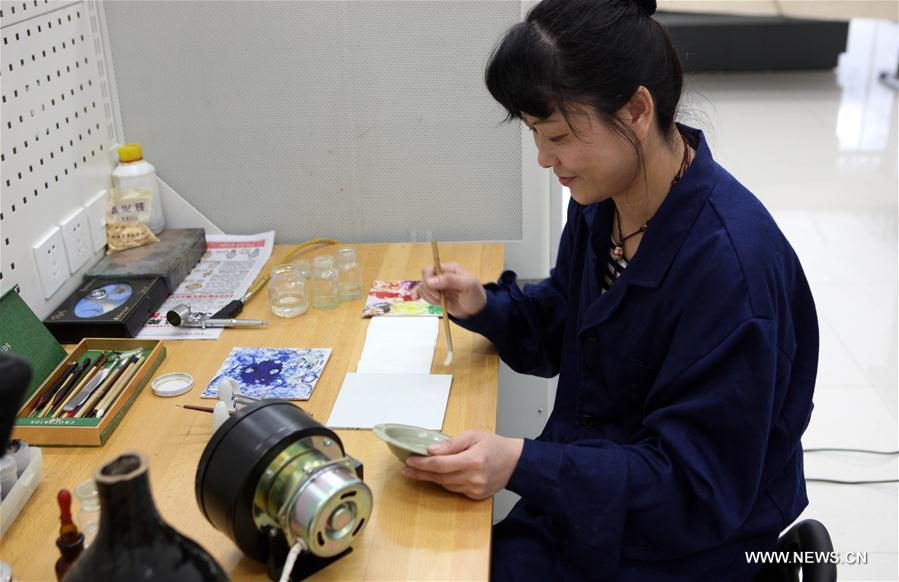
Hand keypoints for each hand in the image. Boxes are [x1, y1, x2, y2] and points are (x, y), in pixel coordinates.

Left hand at [402, 431, 522, 499]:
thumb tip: (431, 450)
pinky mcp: (476, 496)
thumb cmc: (494, 445)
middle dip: (420, 472)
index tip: (409, 460)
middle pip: (439, 477)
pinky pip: (454, 490)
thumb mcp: (473, 435)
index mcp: (472, 460)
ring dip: (431, 478)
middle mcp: (473, 478)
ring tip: (417, 471)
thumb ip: (451, 443)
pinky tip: (439, 476)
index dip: (422, 463)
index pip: (440, 464)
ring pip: (445, 485)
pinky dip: (445, 482)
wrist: (515, 462)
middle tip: (405, 469)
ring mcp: (475, 489)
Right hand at [415, 263, 487, 319]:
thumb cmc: (475, 295)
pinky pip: (423, 294)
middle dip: (429, 290)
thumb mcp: (467, 285)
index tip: (436, 291)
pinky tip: (416, 298)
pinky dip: (420, 296)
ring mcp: (438, 287)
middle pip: (424, 279)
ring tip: (441, 302)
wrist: (477, 311)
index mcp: (449, 269)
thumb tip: (430, 281)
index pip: (430, 269)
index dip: (428, 279)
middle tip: (439, 298)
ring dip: (428, 297)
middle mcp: (441, 276)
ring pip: (422, 288)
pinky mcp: (436, 296)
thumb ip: (450, 280)